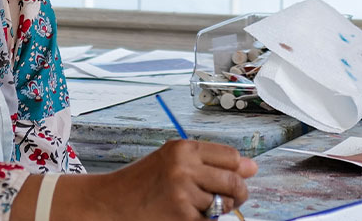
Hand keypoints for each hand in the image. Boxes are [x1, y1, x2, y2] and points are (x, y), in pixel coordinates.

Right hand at [51, 139, 257, 220]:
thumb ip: (211, 162)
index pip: (231, 156)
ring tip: (194, 205)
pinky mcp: (181, 216)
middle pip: (233, 180)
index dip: (238, 169)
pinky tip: (186, 215)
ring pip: (222, 203)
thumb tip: (252, 167)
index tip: (237, 177)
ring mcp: (182, 192)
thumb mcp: (173, 161)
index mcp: (183, 148)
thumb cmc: (143, 182)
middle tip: (230, 198)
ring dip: (216, 209)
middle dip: (238, 193)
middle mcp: (183, 167)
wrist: (110, 203)